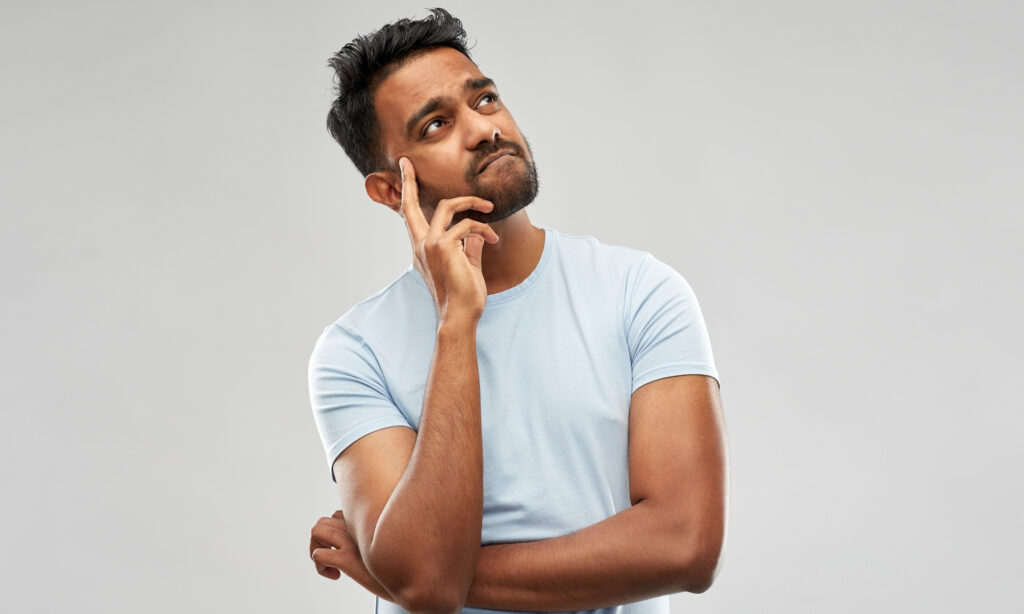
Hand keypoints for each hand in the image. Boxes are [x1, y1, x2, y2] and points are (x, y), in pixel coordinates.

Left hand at [309, 510, 393, 601]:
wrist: (413, 580)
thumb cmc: (400, 565)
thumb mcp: (386, 544)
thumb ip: (374, 536)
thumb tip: (368, 542)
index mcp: (365, 522)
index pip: (337, 515)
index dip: (334, 533)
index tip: (343, 549)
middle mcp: (357, 528)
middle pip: (322, 522)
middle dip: (320, 542)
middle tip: (332, 559)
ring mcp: (351, 542)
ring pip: (316, 531)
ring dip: (316, 550)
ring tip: (332, 566)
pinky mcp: (348, 560)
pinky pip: (318, 555)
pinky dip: (320, 567)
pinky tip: (336, 575)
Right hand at [399, 157, 499, 322]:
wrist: (459, 316)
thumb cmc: (463, 296)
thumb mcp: (468, 266)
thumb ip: (470, 247)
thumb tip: (478, 233)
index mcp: (422, 248)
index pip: (410, 217)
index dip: (406, 193)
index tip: (404, 172)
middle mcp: (420, 244)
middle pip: (410, 204)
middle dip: (408, 180)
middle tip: (407, 161)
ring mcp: (429, 244)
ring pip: (447, 206)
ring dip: (471, 202)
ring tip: (489, 207)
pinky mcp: (443, 245)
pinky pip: (467, 225)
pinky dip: (483, 228)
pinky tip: (493, 238)